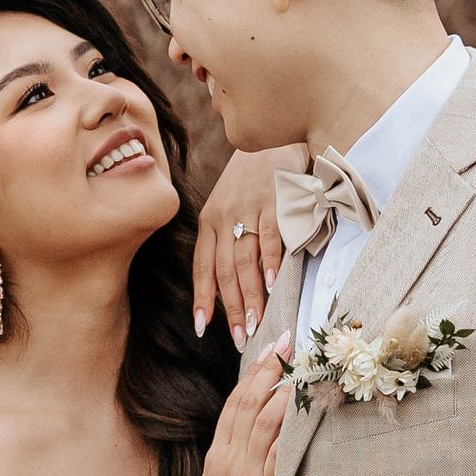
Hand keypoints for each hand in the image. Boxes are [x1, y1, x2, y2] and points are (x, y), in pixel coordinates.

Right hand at [191, 348, 292, 475]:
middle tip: (286, 342)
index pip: (234, 405)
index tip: (268, 352)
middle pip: (248, 403)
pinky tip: (304, 405)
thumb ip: (231, 459)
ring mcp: (248, 470)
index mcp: (218, 456)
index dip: (251, 375)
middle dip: (268, 369)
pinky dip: (291, 423)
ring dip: (282, 387)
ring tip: (298, 363)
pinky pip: (279, 447)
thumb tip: (249, 435)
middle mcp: (231, 457)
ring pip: (263, 419)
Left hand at [193, 154, 288, 347]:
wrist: (270, 138)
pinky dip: (271, 262)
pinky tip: (272, 285)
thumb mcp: (226, 205)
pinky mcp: (273, 201)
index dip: (202, 298)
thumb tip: (229, 283)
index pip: (201, 267)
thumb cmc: (250, 178)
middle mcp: (223, 217)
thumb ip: (225, 239)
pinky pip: (269, 237)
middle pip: (224, 271)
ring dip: (250, 295)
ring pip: (245, 260)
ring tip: (255, 322)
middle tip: (240, 337)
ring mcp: (248, 209)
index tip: (201, 328)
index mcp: (208, 221)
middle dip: (230, 308)